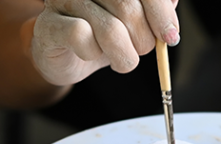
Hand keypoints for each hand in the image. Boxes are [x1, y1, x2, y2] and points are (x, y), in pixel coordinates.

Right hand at [29, 0, 178, 85]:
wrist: (63, 56)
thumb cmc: (99, 35)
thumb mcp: (133, 22)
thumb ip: (154, 9)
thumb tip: (172, 4)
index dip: (161, 13)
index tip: (170, 38)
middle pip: (128, 8)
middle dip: (142, 40)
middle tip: (140, 52)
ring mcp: (64, 0)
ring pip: (109, 29)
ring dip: (123, 56)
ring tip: (122, 60)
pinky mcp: (49, 24)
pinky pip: (81, 37)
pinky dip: (93, 54)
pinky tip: (90, 54)